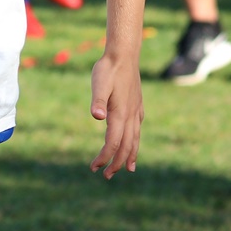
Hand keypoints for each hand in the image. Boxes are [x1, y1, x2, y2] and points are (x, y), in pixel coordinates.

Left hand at [88, 50, 143, 177]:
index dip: (104, 157)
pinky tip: (133, 144)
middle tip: (106, 176)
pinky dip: (135, 142)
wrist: (124, 55)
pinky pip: (137, 130)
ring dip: (129, 156)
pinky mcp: (137, 106)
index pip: (113, 143)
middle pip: (126, 147)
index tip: (93, 167)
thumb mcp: (98, 83)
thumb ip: (97, 100)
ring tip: (127, 170)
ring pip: (135, 140)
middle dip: (116, 163)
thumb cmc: (108, 69)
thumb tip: (96, 116)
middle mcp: (130, 116)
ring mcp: (136, 112)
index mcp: (120, 114)